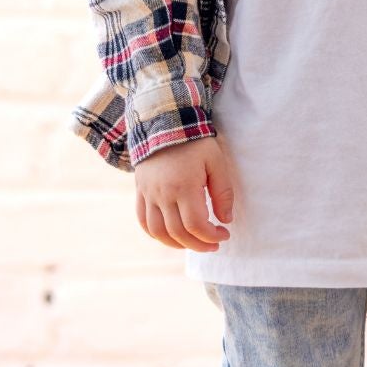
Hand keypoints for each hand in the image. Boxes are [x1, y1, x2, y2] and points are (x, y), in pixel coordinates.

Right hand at [135, 134, 235, 250]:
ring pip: (158, 232)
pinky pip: (143, 221)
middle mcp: (163, 194)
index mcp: (184, 186)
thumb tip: (226, 220)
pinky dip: (156, 235)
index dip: (211, 236)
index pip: (196, 225)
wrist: (164, 122)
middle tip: (214, 244)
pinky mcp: (141, 192)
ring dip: (177, 244)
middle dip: (199, 244)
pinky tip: (171, 236)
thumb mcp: (216, 161)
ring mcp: (149, 194)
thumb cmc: (195, 143)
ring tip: (194, 243)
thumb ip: (223, 192)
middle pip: (178, 233)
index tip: (224, 234)